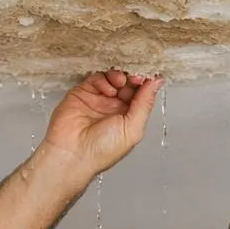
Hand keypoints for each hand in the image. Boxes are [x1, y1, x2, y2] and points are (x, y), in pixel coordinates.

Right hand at [39, 71, 163, 175]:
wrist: (72, 153)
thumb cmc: (101, 151)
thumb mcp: (132, 128)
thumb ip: (145, 103)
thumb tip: (157, 83)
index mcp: (129, 118)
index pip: (142, 94)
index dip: (147, 83)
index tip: (150, 75)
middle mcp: (114, 108)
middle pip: (128, 83)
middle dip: (134, 76)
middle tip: (136, 75)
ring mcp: (99, 100)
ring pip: (113, 78)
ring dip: (119, 76)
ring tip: (120, 82)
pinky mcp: (82, 93)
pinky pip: (96, 78)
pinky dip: (103, 79)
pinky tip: (106, 89)